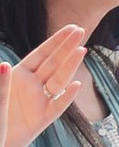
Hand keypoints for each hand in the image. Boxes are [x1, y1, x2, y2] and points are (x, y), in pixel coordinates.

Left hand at [2, 21, 91, 146]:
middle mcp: (33, 85)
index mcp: (21, 75)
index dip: (56, 41)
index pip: (42, 54)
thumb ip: (2, 82)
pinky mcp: (42, 119)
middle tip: (82, 30)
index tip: (72, 28)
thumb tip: (2, 64)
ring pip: (58, 80)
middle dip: (67, 47)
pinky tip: (76, 86)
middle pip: (53, 63)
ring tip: (81, 50)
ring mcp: (39, 101)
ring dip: (70, 66)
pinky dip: (66, 97)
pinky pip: (56, 107)